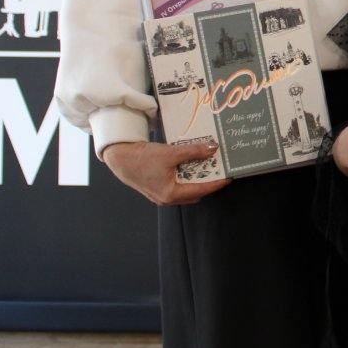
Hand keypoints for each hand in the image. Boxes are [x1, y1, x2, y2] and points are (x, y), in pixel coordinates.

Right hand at [102, 140, 230, 205]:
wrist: (119, 158)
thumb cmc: (142, 158)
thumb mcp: (170, 153)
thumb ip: (193, 151)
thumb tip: (212, 148)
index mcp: (171, 194)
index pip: (202, 190)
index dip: (217, 183)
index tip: (229, 177)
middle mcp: (167, 199)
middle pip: (195, 192)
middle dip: (207, 181)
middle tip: (218, 168)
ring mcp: (162, 195)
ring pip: (186, 189)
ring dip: (196, 178)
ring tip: (206, 165)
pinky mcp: (157, 188)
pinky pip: (177, 185)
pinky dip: (186, 176)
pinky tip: (189, 164)